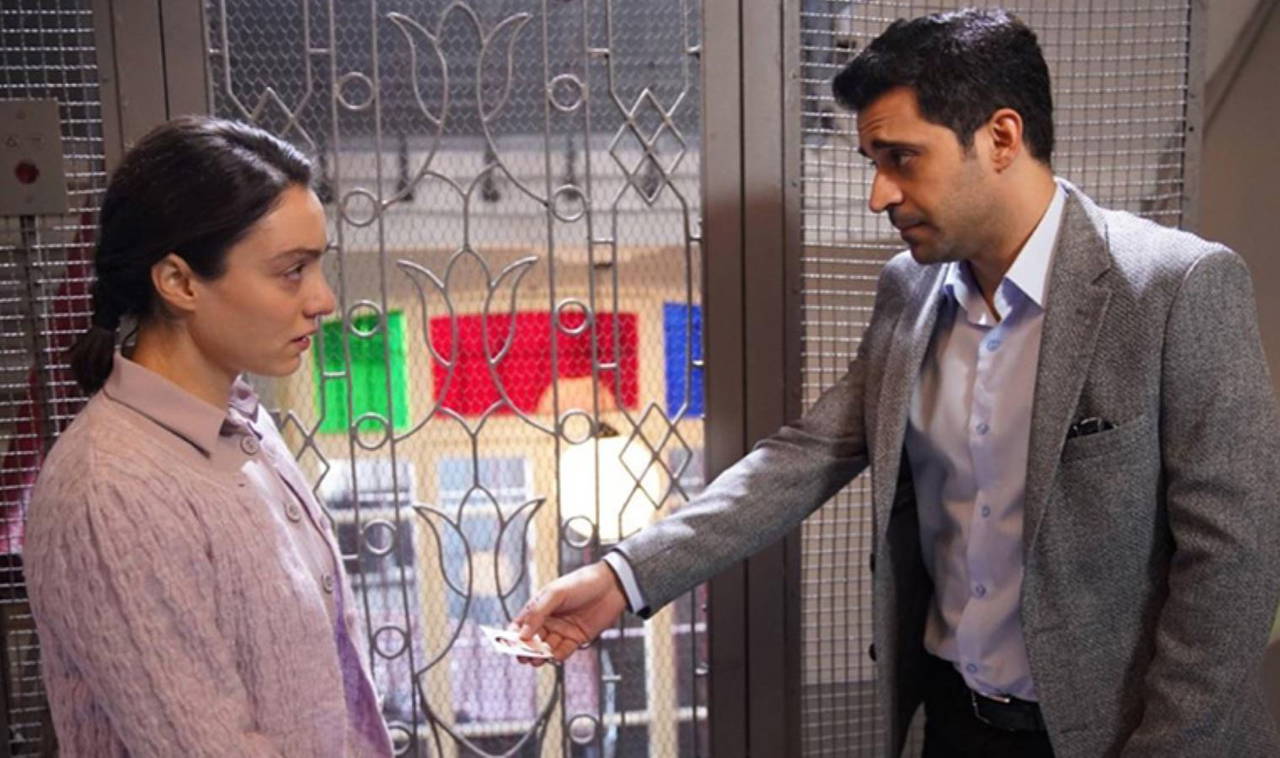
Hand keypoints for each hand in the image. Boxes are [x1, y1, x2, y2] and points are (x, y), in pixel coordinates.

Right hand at [512, 561, 626, 664]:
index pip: (520, 625)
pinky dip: (558, 655)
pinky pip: (563, 651)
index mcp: (539, 607)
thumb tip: (522, 635)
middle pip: (531, 641)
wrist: (611, 586)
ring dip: (540, 655)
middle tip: (523, 657)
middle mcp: (549, 620)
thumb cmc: (581, 583)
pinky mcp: (577, 639)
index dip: (512, 636)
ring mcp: (562, 630)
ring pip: (546, 648)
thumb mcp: (555, 593)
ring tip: (536, 659)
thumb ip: (538, 613)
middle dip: (526, 650)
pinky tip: (555, 655)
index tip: (508, 646)